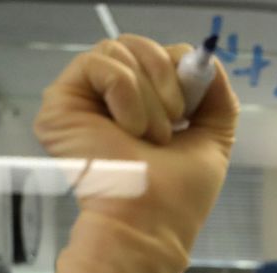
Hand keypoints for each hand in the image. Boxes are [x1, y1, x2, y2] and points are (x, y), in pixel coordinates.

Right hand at [32, 36, 236, 251]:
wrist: (149, 223)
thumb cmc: (177, 195)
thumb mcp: (214, 137)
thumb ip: (217, 97)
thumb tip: (205, 60)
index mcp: (139, 105)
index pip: (157, 54)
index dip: (179, 69)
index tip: (189, 109)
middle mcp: (107, 99)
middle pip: (137, 44)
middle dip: (165, 77)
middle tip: (172, 123)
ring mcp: (82, 100)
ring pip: (118, 51)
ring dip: (148, 96)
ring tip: (150, 136)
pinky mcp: (59, 104)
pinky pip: (99, 64)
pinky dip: (126, 94)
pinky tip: (128, 130)